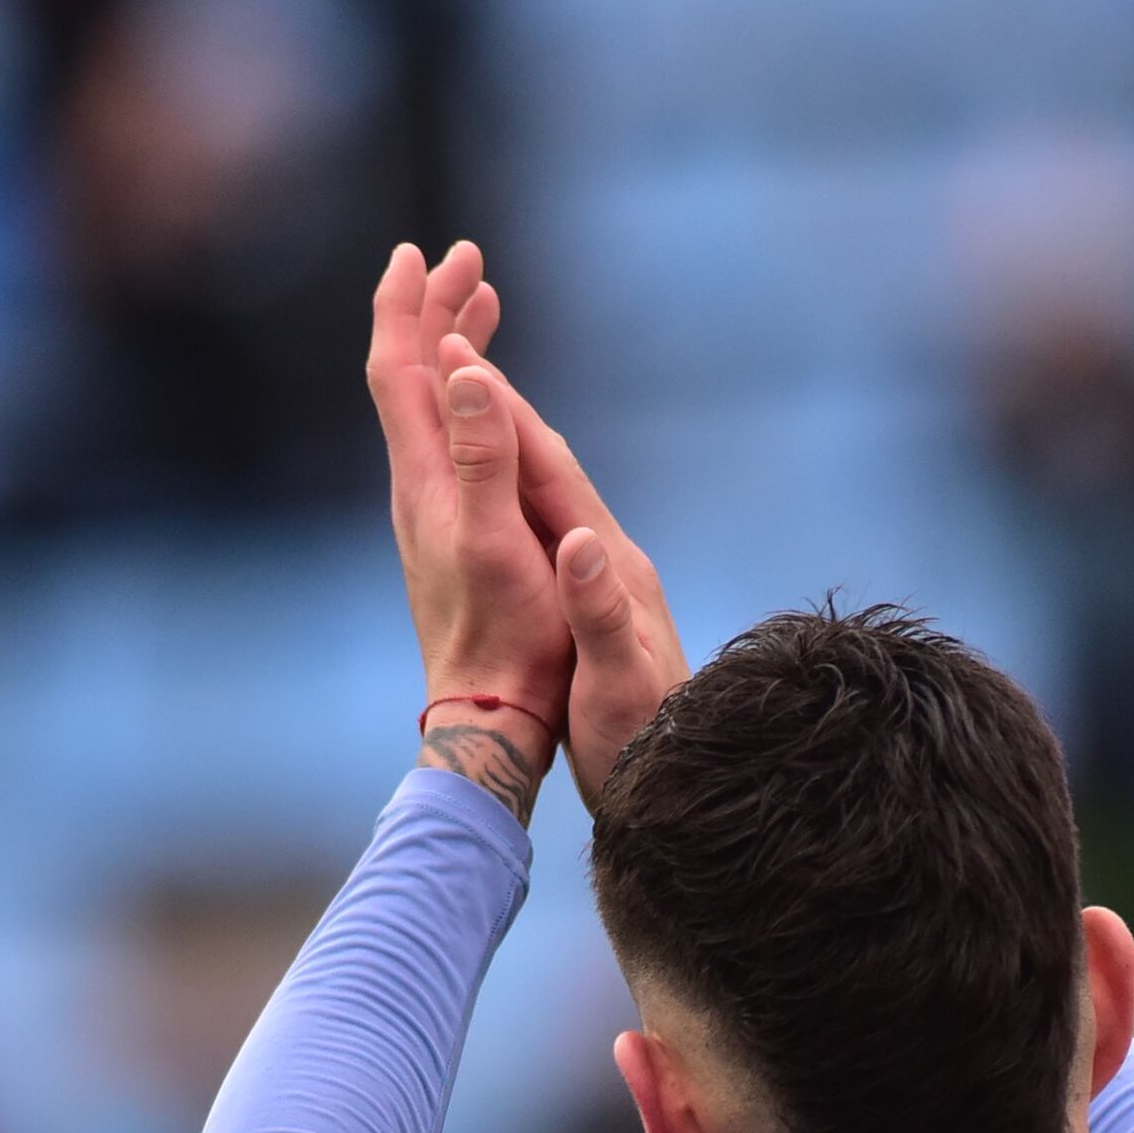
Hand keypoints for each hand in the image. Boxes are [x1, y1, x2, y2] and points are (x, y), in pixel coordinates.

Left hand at [365, 240, 561, 814]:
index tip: (425, 252)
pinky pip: (451, 440)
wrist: (492, 713)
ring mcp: (432, 510)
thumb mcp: (496, 541)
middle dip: (434, 311)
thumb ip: (483, 454)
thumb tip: (466, 368)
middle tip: (466, 259)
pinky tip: (489, 405)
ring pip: (433, 408)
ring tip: (482, 308)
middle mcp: (418, 487)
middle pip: (413, 378)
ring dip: (453, 351)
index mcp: (426, 479)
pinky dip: (469, 400)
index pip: (400, 369)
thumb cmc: (507, 637)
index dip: (408, 307)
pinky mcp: (452, 533)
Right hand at [497, 374, 687, 801]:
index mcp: (612, 569)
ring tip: (473, 399)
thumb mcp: (617, 684)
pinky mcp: (598, 602)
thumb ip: (600, 613)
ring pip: (551, 492)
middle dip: (505, 408)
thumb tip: (580, 543)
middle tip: (456, 348)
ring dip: (511, 443)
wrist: (677, 783)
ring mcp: (606, 579)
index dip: (508, 417)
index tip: (464, 361)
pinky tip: (501, 491)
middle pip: (552, 468)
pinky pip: (548, 526)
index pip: (554, 477)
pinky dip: (517, 493)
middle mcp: (612, 561)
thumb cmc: (641, 744)